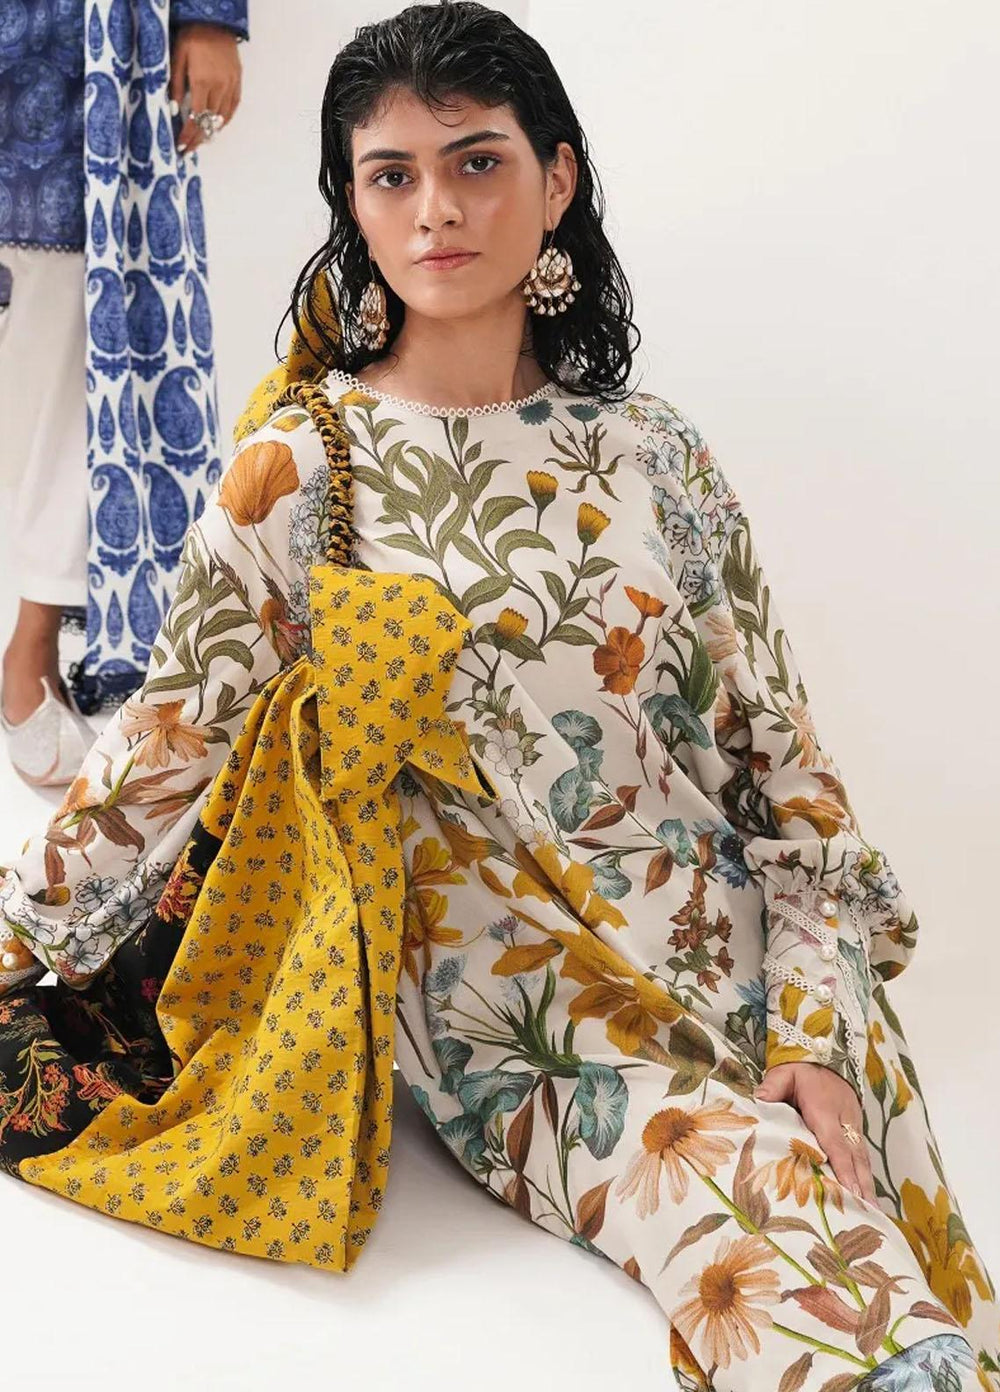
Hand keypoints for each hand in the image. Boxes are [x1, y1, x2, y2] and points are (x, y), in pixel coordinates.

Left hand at [170, 24, 241, 155]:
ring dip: (211, 131)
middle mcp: (220, 87)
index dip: (188, 135)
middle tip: (188, 150)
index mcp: (203, 81)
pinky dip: (224, 121)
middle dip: (198, 138)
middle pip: (209, 122)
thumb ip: (176, 85)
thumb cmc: (192, 36)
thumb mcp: (177, 57)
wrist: (215, 21)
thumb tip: (175, 110)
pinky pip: (232, 108)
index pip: (196, 118)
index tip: (182, 147)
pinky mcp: (238, 82)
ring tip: (200, 141)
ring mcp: (231, 85)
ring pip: (222, 117)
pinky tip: (216, 128)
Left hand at [754, 1061, 875, 1201]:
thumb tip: (758, 1101)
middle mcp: (843, 1121)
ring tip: (872, 1210)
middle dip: (860, 1183)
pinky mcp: (856, 1128)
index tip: (851, 1189)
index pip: (834, 1141)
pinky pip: (863, 1154)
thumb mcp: (783, 1074)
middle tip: (867, 1211)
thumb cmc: (800, 1071)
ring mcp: (853, 1125)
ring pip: (862, 1157)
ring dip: (868, 1183)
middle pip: (854, 1155)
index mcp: (824, 1110)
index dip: (843, 1166)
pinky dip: (866, 1174)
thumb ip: (772, 1088)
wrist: (824, 1056)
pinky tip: (869, 1194)